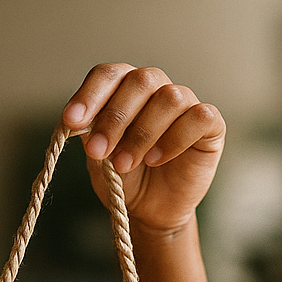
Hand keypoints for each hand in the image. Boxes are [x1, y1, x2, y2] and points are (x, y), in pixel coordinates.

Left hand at [62, 64, 226, 233]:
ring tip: (124, 164)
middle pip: (139, 81)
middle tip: (97, 151)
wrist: (149, 208)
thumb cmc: (123, 175)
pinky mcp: (210, 124)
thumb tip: (80, 120)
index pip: (108, 74)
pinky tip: (155, 160)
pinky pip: (199, 117)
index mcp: (124, 87)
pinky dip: (174, 139)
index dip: (89, 94)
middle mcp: (156, 88)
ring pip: (170, 98)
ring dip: (142, 133)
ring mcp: (186, 103)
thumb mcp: (98, 155)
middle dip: (114, 118)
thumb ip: (91, 132)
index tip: (71, 121)